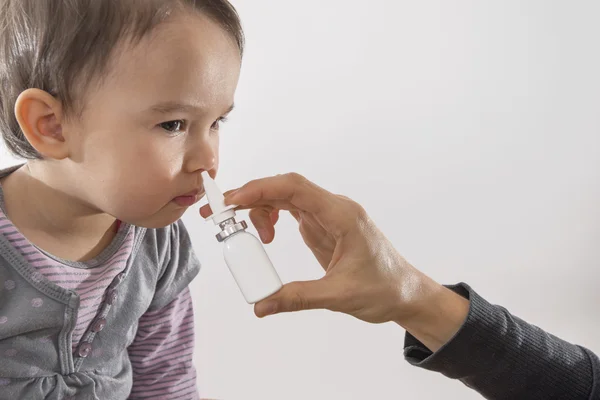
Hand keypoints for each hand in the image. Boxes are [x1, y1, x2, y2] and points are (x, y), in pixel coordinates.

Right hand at [200, 173, 468, 349]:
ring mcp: (329, 216)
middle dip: (250, 196)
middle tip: (220, 213)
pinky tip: (266, 235)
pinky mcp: (324, 226)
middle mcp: (335, 208)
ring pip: (286, 197)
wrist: (405, 292)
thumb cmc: (384, 288)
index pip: (295, 189)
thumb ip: (297, 297)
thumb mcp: (338, 296)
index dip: (260, 189)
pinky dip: (271, 217)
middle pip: (285, 188)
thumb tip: (261, 305)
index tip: (232, 201)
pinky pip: (292, 211)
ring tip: (249, 236)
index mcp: (343, 215)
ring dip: (260, 208)